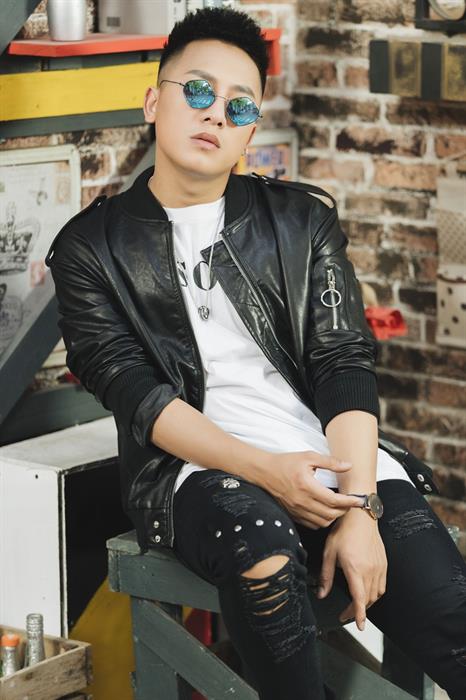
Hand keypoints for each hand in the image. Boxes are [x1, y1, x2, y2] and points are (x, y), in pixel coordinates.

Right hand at [260, 451, 364, 528]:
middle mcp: (302, 501)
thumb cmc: (287, 463)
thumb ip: (330, 462)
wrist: (265, 472)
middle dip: (344, 510)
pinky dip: (322, 521)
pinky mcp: (294, 515)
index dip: (349, 501)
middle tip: (350, 503)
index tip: (359, 500)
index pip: (334, 500)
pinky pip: (312, 525)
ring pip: (323, 522)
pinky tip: (325, 512)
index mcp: (307, 486)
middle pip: (330, 514)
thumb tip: (348, 466)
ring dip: (334, 517)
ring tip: (339, 507)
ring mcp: (297, 510)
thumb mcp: (309, 457)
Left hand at [317, 508, 386, 630]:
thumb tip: (321, 594)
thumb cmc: (344, 531)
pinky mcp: (384, 563)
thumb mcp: (329, 553)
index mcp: (355, 568)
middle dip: (358, 611)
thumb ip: (326, 576)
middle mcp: (370, 570)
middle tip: (346, 614)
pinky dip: (375, 593)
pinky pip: (382, 585)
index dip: (359, 615)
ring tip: (355, 604)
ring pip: (376, 594)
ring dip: (366, 602)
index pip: (359, 599)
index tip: (359, 626)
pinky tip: (367, 591)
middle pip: (367, 599)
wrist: (360, 516)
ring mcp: (379, 567)